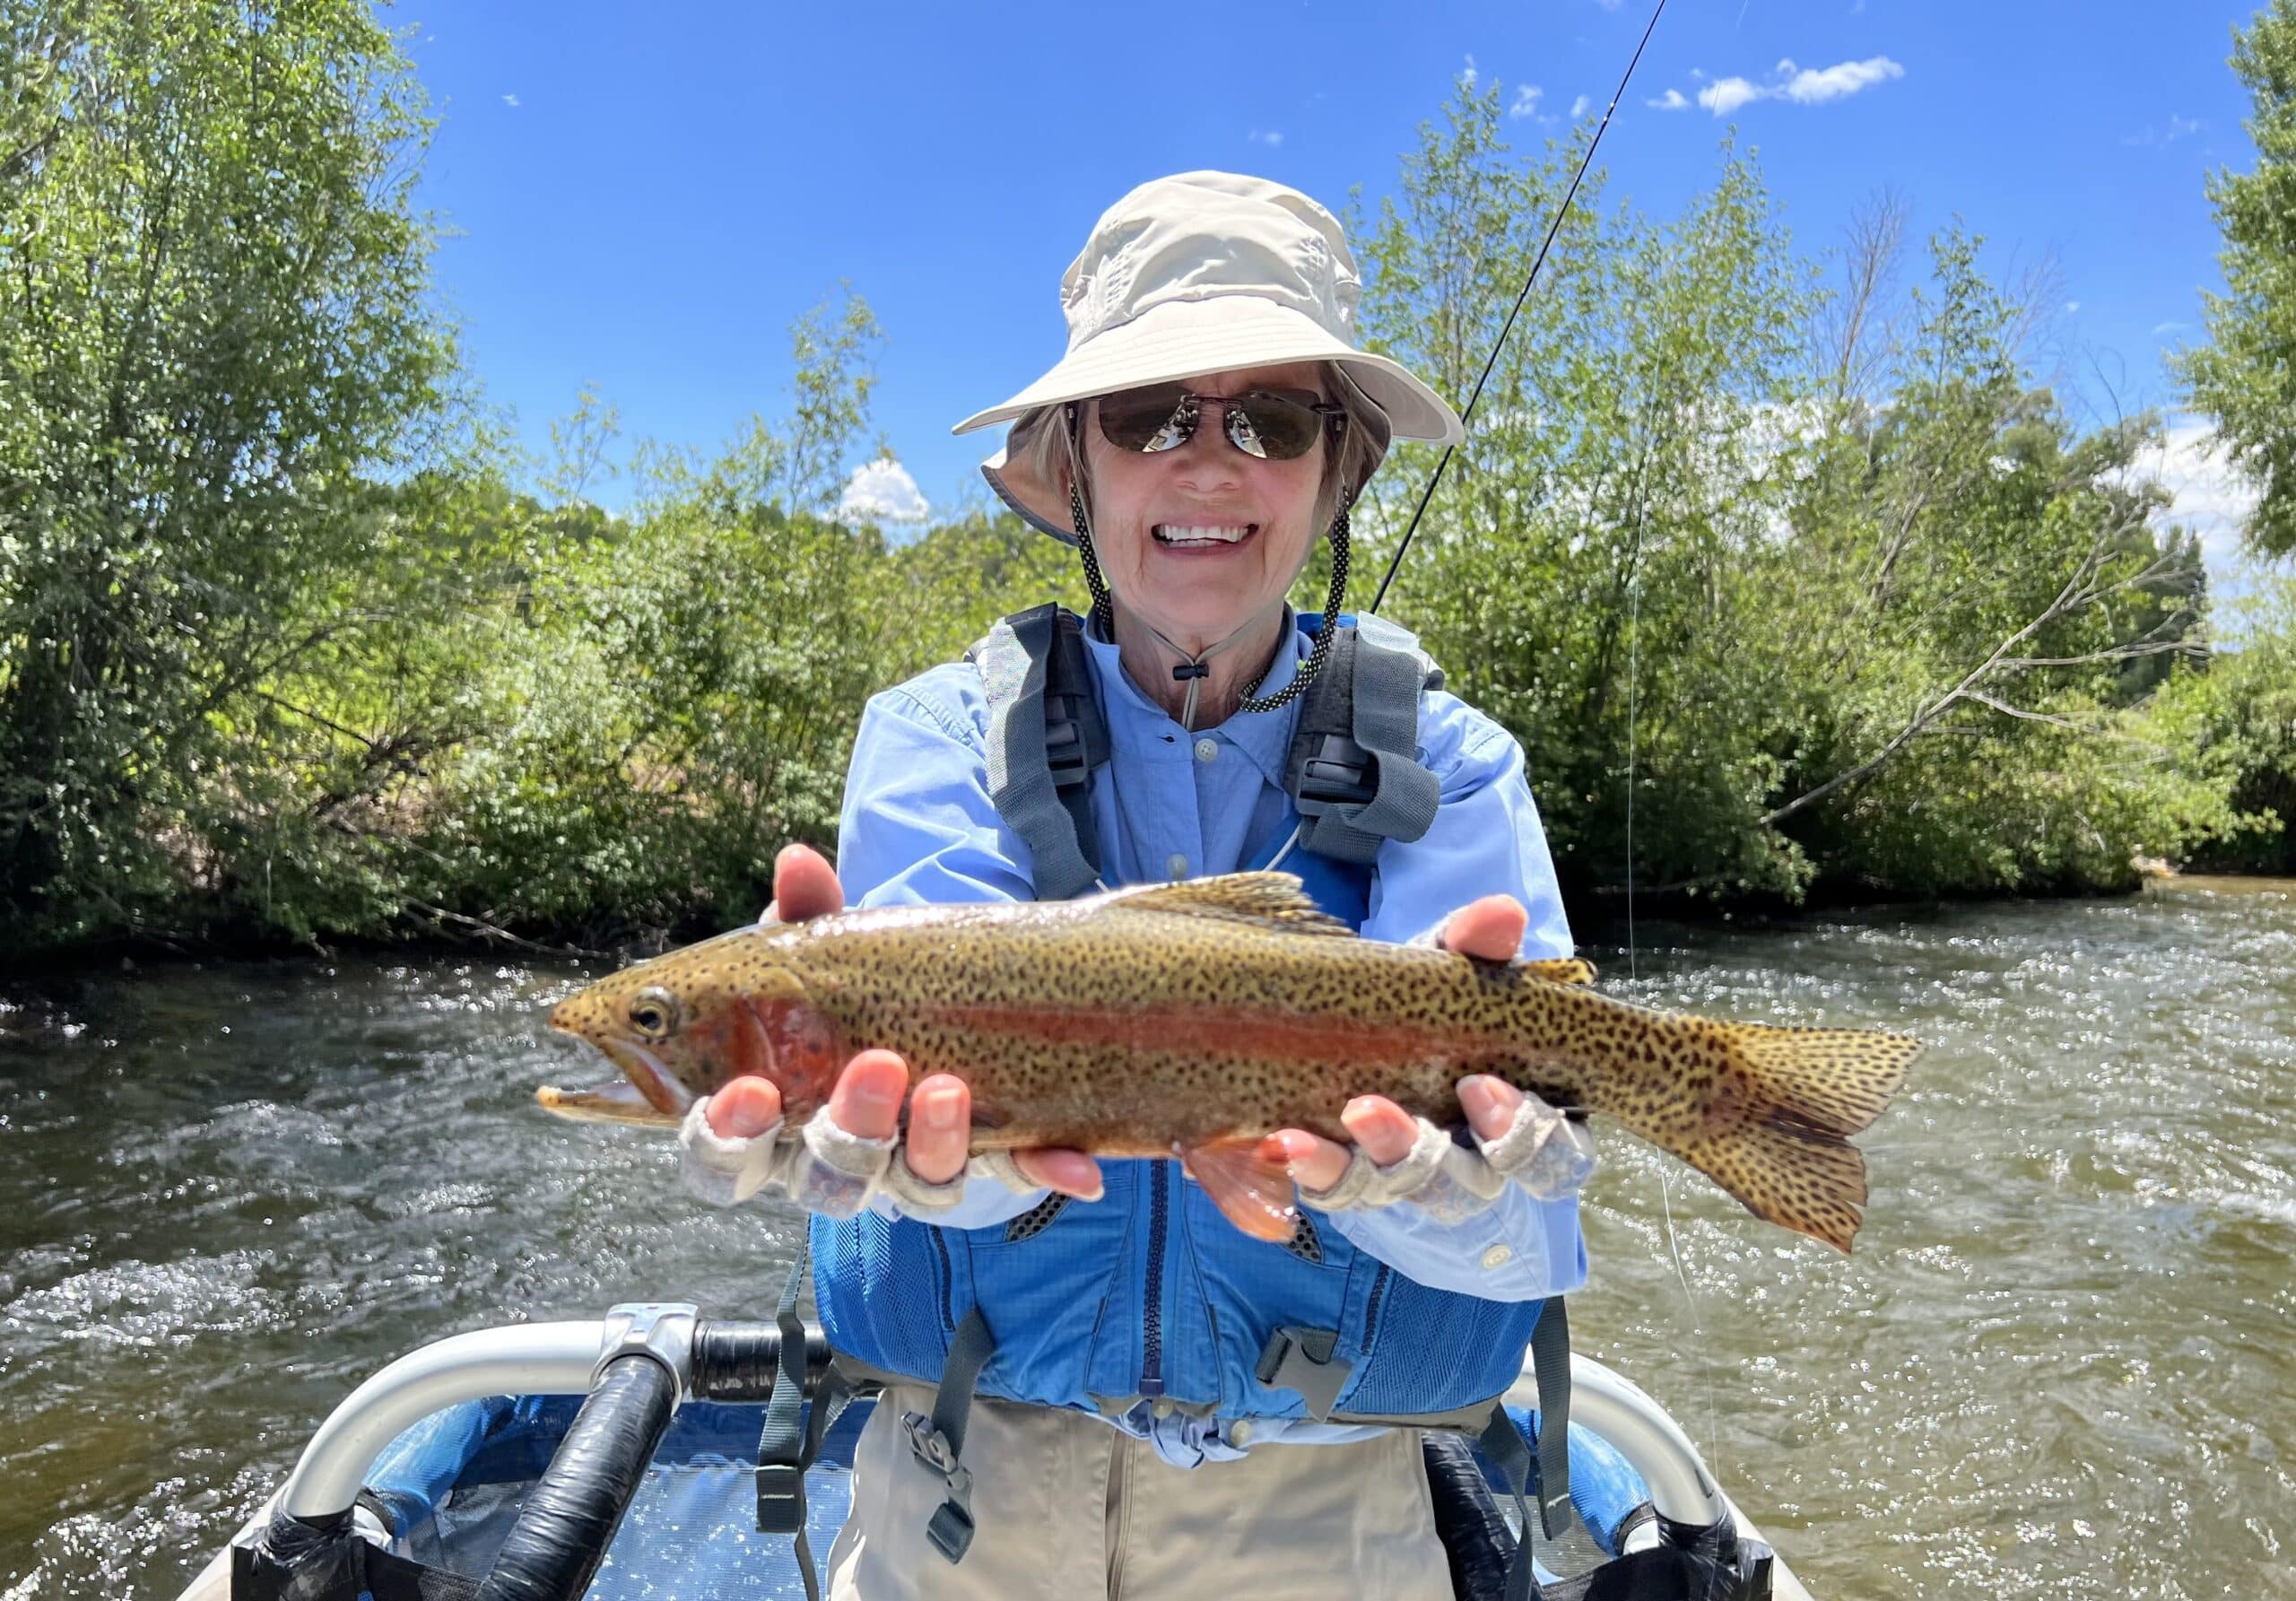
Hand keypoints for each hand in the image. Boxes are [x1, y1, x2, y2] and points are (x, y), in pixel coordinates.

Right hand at [701, 844, 1101, 1201]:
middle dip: (850, 1132)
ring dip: (934, 1145)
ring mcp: (913, 1167)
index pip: (724, 1157)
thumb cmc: (855, 987)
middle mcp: (835, 1158)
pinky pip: (1014, 1176)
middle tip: (879, 1067)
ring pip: (914, 1185)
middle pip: (824, 1181)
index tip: (751, 1092)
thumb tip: (797, 862)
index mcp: (773, 1117)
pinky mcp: (987, 1164)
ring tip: (953, 1088)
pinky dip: (1043, 1167)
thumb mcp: (829, 948)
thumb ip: (807, 911)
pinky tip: (1076, 1165)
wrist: (943, 1003)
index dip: (727, 1136)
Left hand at [1264, 894, 1532, 1187]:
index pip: (1553, 1160)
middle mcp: (1471, 1168)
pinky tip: (1280, 1141)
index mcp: (1524, 1125)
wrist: (1359, 1018)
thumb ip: (1477, 945)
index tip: (1477, 1087)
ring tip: (1325, 1122)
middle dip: (1428, 1156)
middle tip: (1379, 1109)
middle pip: (1469, 1189)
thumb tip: (1504, 914)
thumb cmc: (1433, 1002)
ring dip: (1363, 1162)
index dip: (1527, 1138)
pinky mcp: (1348, 1180)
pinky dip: (1307, 1166)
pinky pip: (1332, 1188)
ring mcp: (1406, 1181)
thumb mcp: (1452, 969)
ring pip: (1398, 1194)